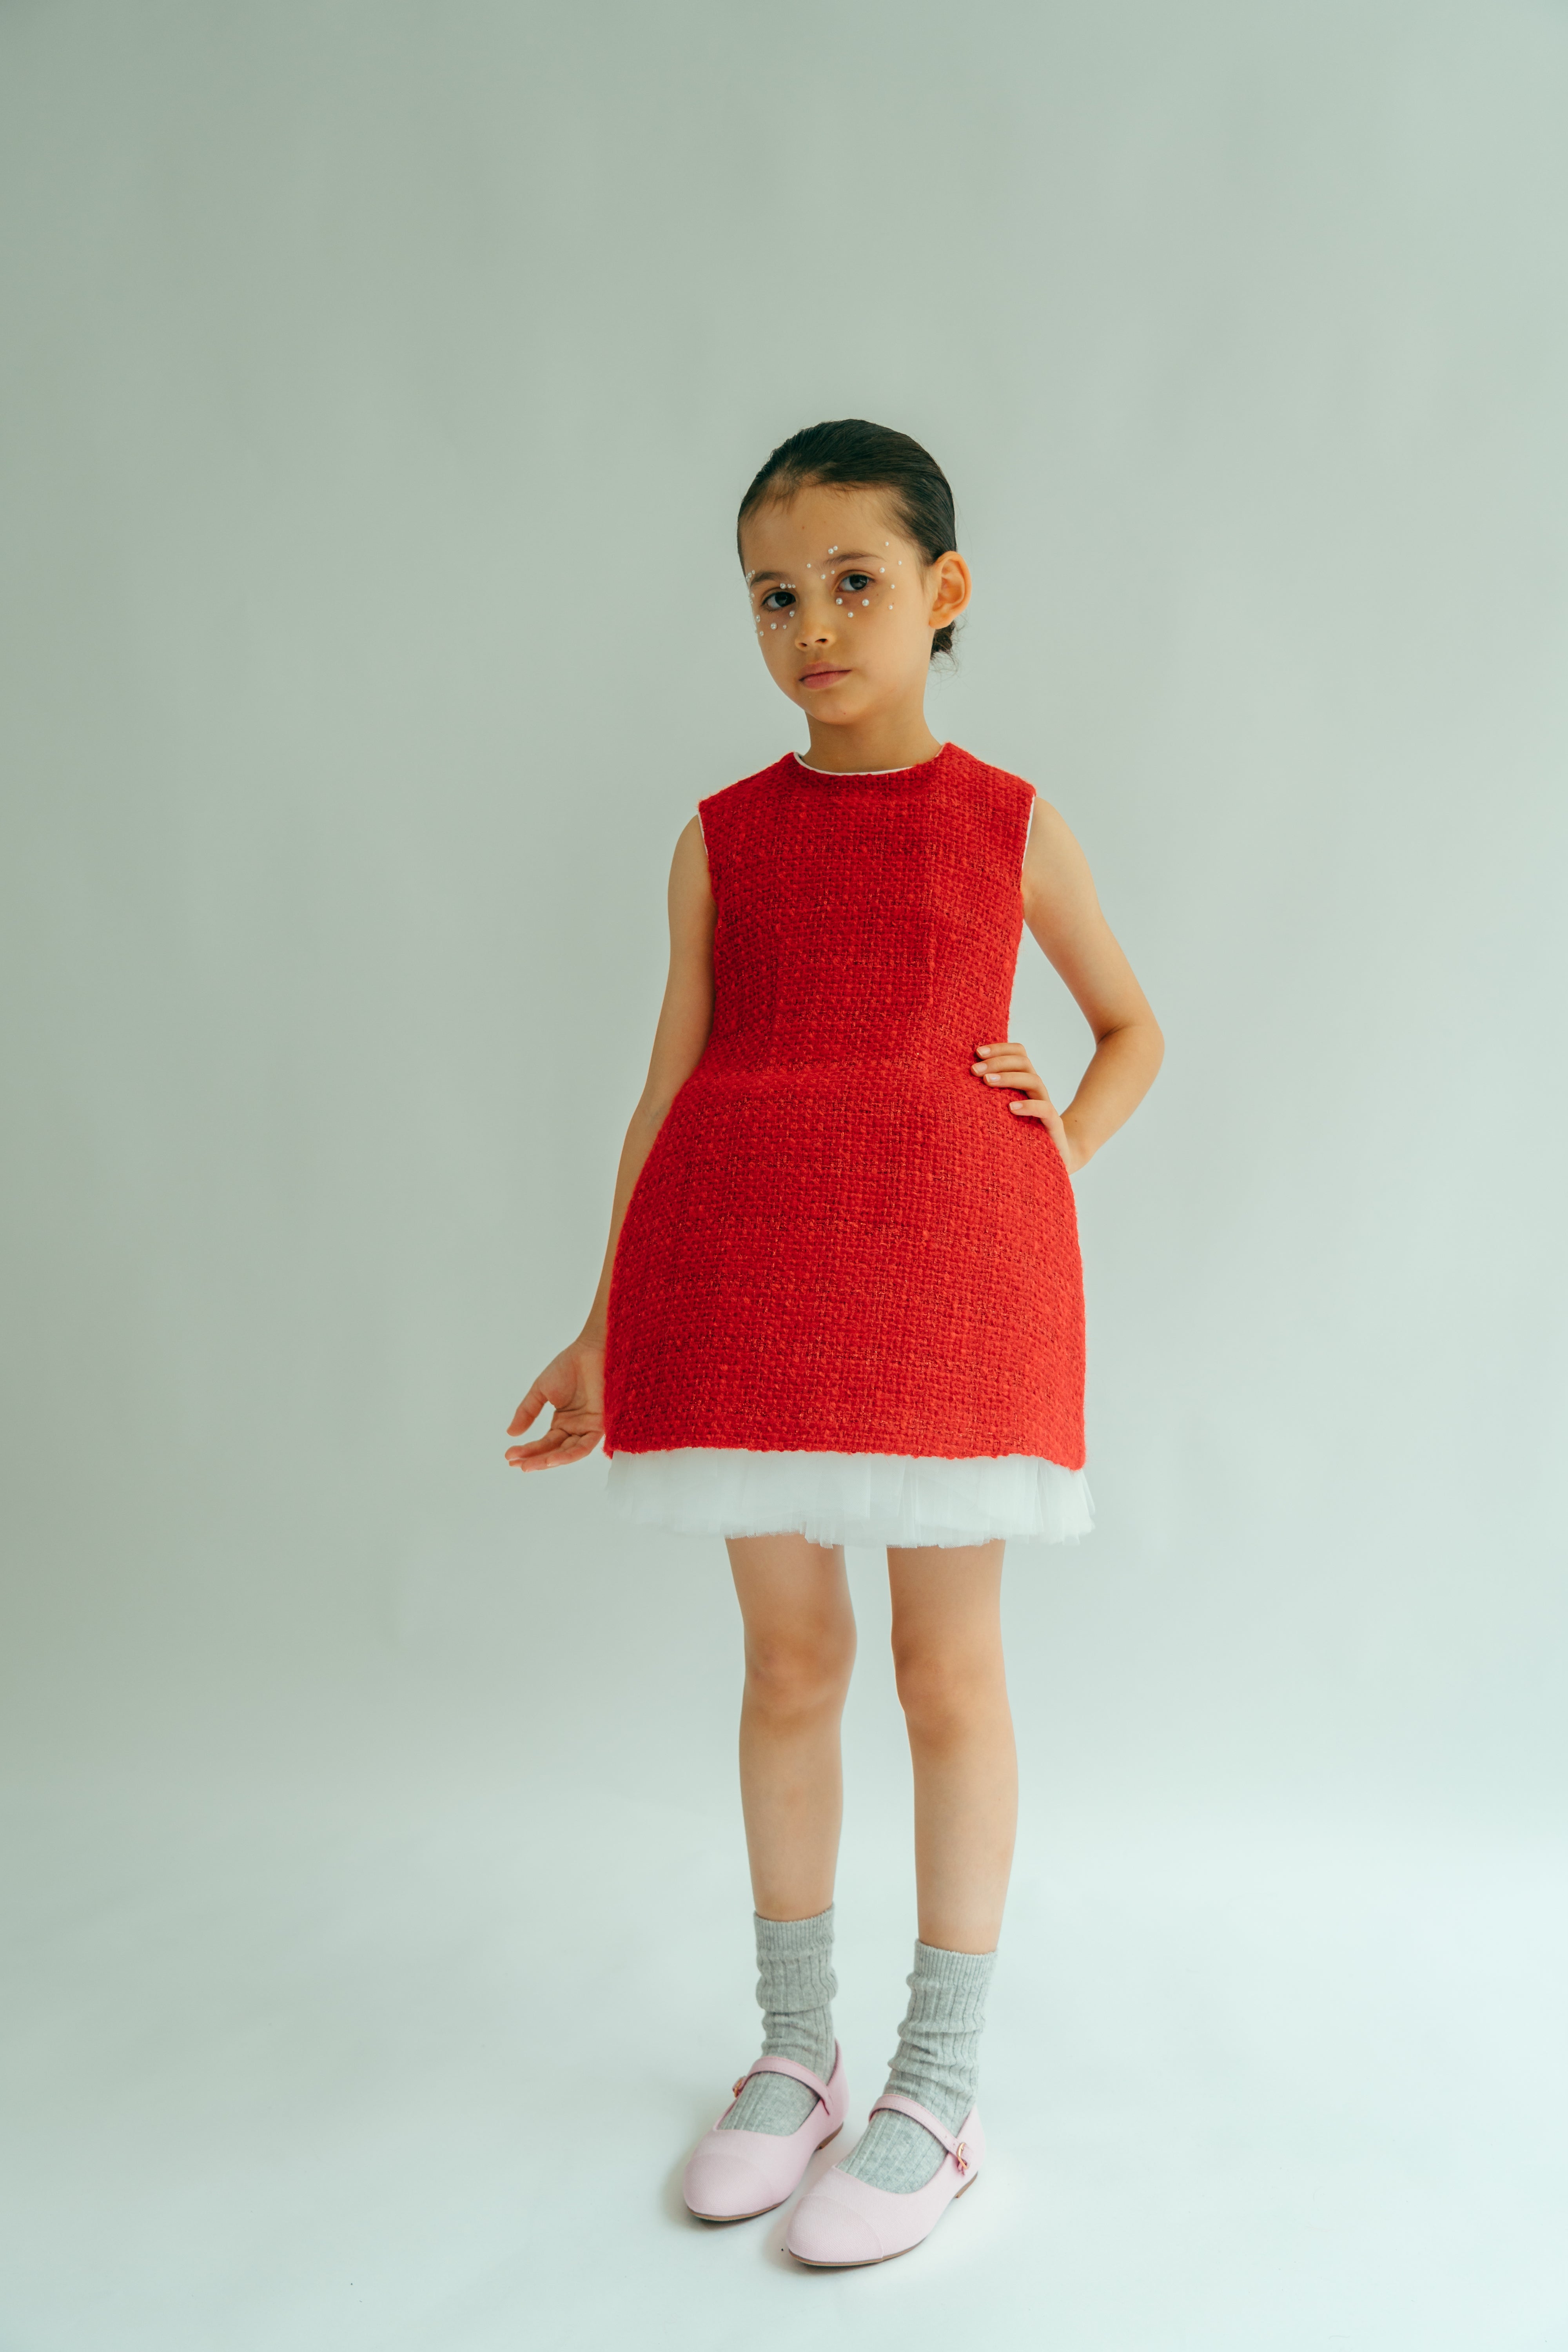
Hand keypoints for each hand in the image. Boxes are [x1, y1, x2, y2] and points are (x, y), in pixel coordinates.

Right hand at [505, 1336, 604, 1469]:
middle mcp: (575, 1428)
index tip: (508, 1456)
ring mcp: (587, 1427)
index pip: (544, 1443)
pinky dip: (569, 1455)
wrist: (589, 1351)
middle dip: (535, 1459)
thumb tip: (510, 1434)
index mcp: (562, 1421)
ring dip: (549, 1461)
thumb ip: (527, 1412)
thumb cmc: (568, 1366)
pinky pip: (584, 1446)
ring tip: (529, 1465)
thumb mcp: (541, 1391)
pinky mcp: (599, 1425)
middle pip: (554, 1451)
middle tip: (516, 1465)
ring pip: (568, 1453)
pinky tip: (552, 1459)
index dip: (527, 1451)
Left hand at [971, 1040, 1083, 1172]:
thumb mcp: (1002, 1110)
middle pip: (1023, 1062)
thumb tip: (959, 1082)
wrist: (1056, 1155)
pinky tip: (1011, 1108)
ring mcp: (1045, 1105)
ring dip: (1008, 1078)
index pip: (1018, 1053)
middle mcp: (1036, 1089)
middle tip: (975, 1070)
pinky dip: (1028, 1106)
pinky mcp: (1053, 1123)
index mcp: (1024, 1082)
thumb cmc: (1019, 1132)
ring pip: (1033, 1080)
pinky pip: (1045, 1109)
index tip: (977, 1052)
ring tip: (987, 1082)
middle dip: (997, 1062)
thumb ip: (989, 1096)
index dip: (1000, 1048)